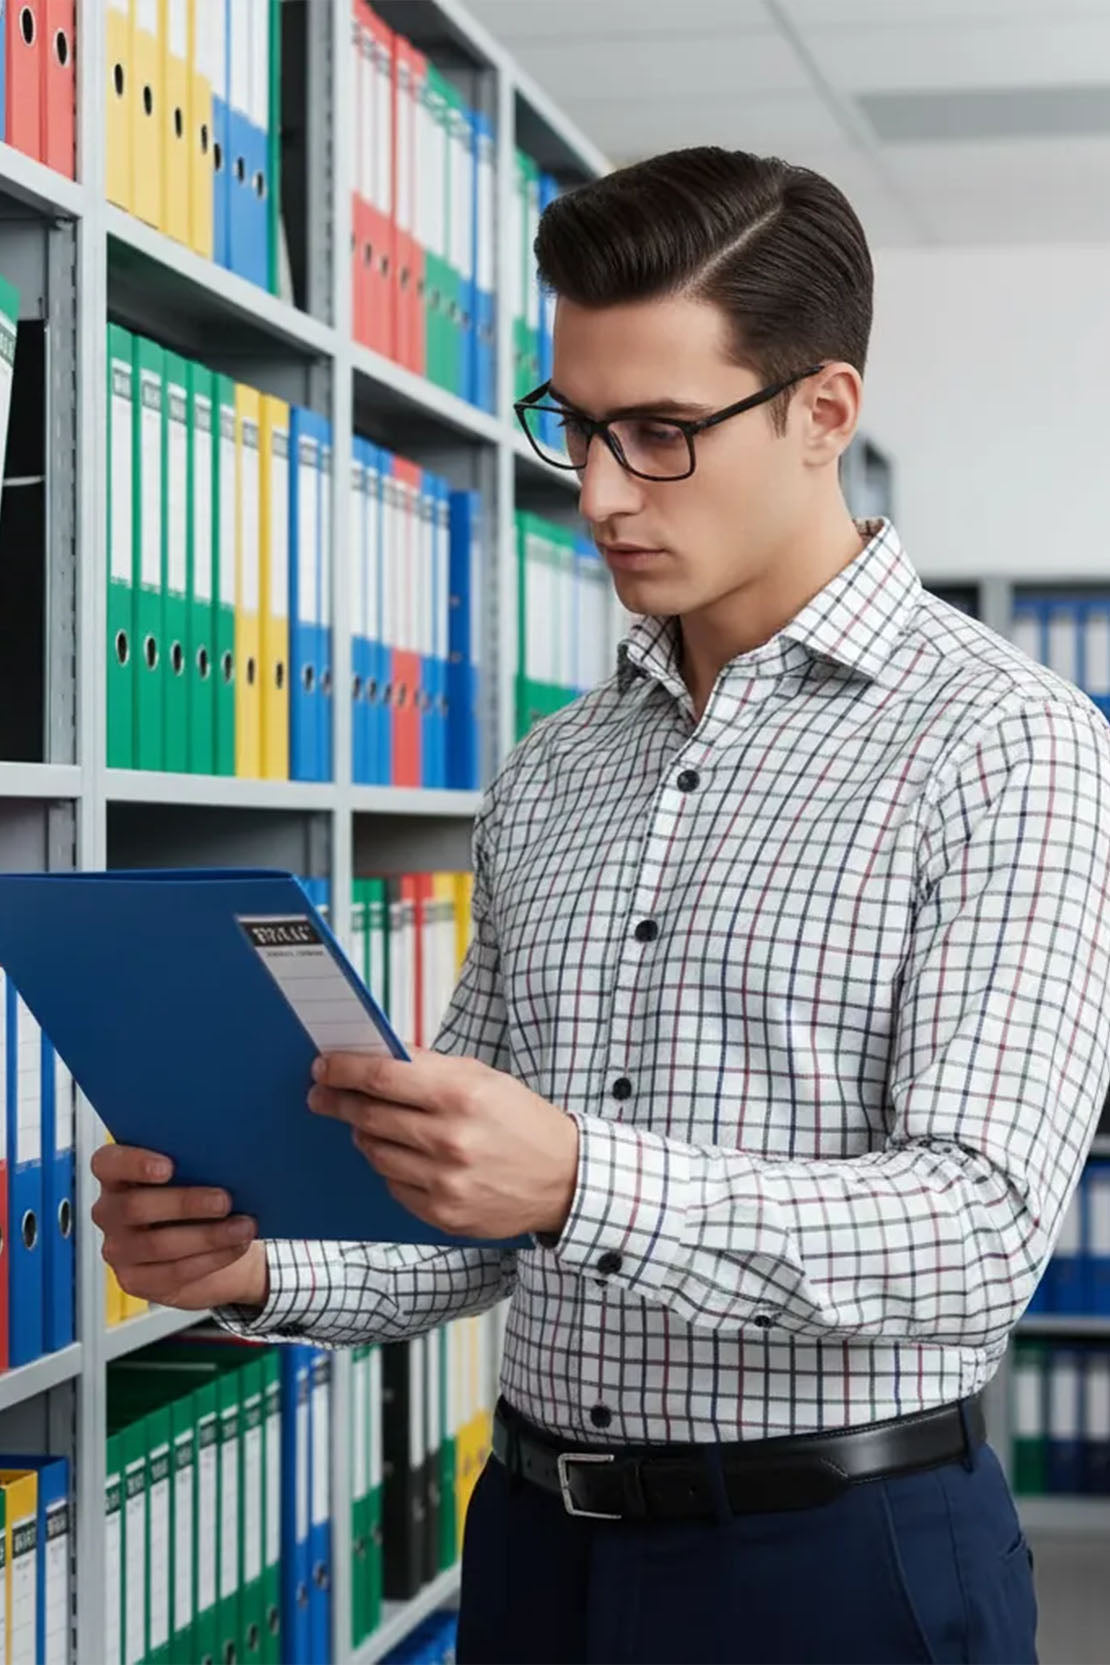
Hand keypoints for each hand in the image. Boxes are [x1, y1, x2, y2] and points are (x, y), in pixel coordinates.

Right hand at [91, 1144, 268, 1311]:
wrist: (209, 1242)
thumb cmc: (199, 1194)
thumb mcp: (195, 1175)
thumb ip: (196, 1165)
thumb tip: (225, 1161)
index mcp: (117, 1175)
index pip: (107, 1163)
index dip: (134, 1163)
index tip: (168, 1167)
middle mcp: (109, 1211)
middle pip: (135, 1207)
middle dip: (185, 1203)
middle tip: (224, 1200)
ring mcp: (118, 1249)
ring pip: (157, 1244)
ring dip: (208, 1236)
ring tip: (244, 1227)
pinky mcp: (135, 1280)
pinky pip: (173, 1272)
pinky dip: (211, 1259)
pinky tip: (236, 1246)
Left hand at [308, 1048, 579, 1240]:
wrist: (564, 1179)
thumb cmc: (520, 1120)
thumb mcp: (483, 1078)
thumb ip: (429, 1068)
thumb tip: (373, 1056)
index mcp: (462, 1095)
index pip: (383, 1076)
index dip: (344, 1070)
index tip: (322, 1066)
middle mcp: (450, 1139)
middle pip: (369, 1116)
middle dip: (338, 1102)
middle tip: (321, 1095)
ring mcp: (445, 1182)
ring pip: (375, 1152)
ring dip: (364, 1134)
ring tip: (368, 1124)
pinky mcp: (442, 1215)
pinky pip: (393, 1185)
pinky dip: (391, 1167)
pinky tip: (404, 1156)